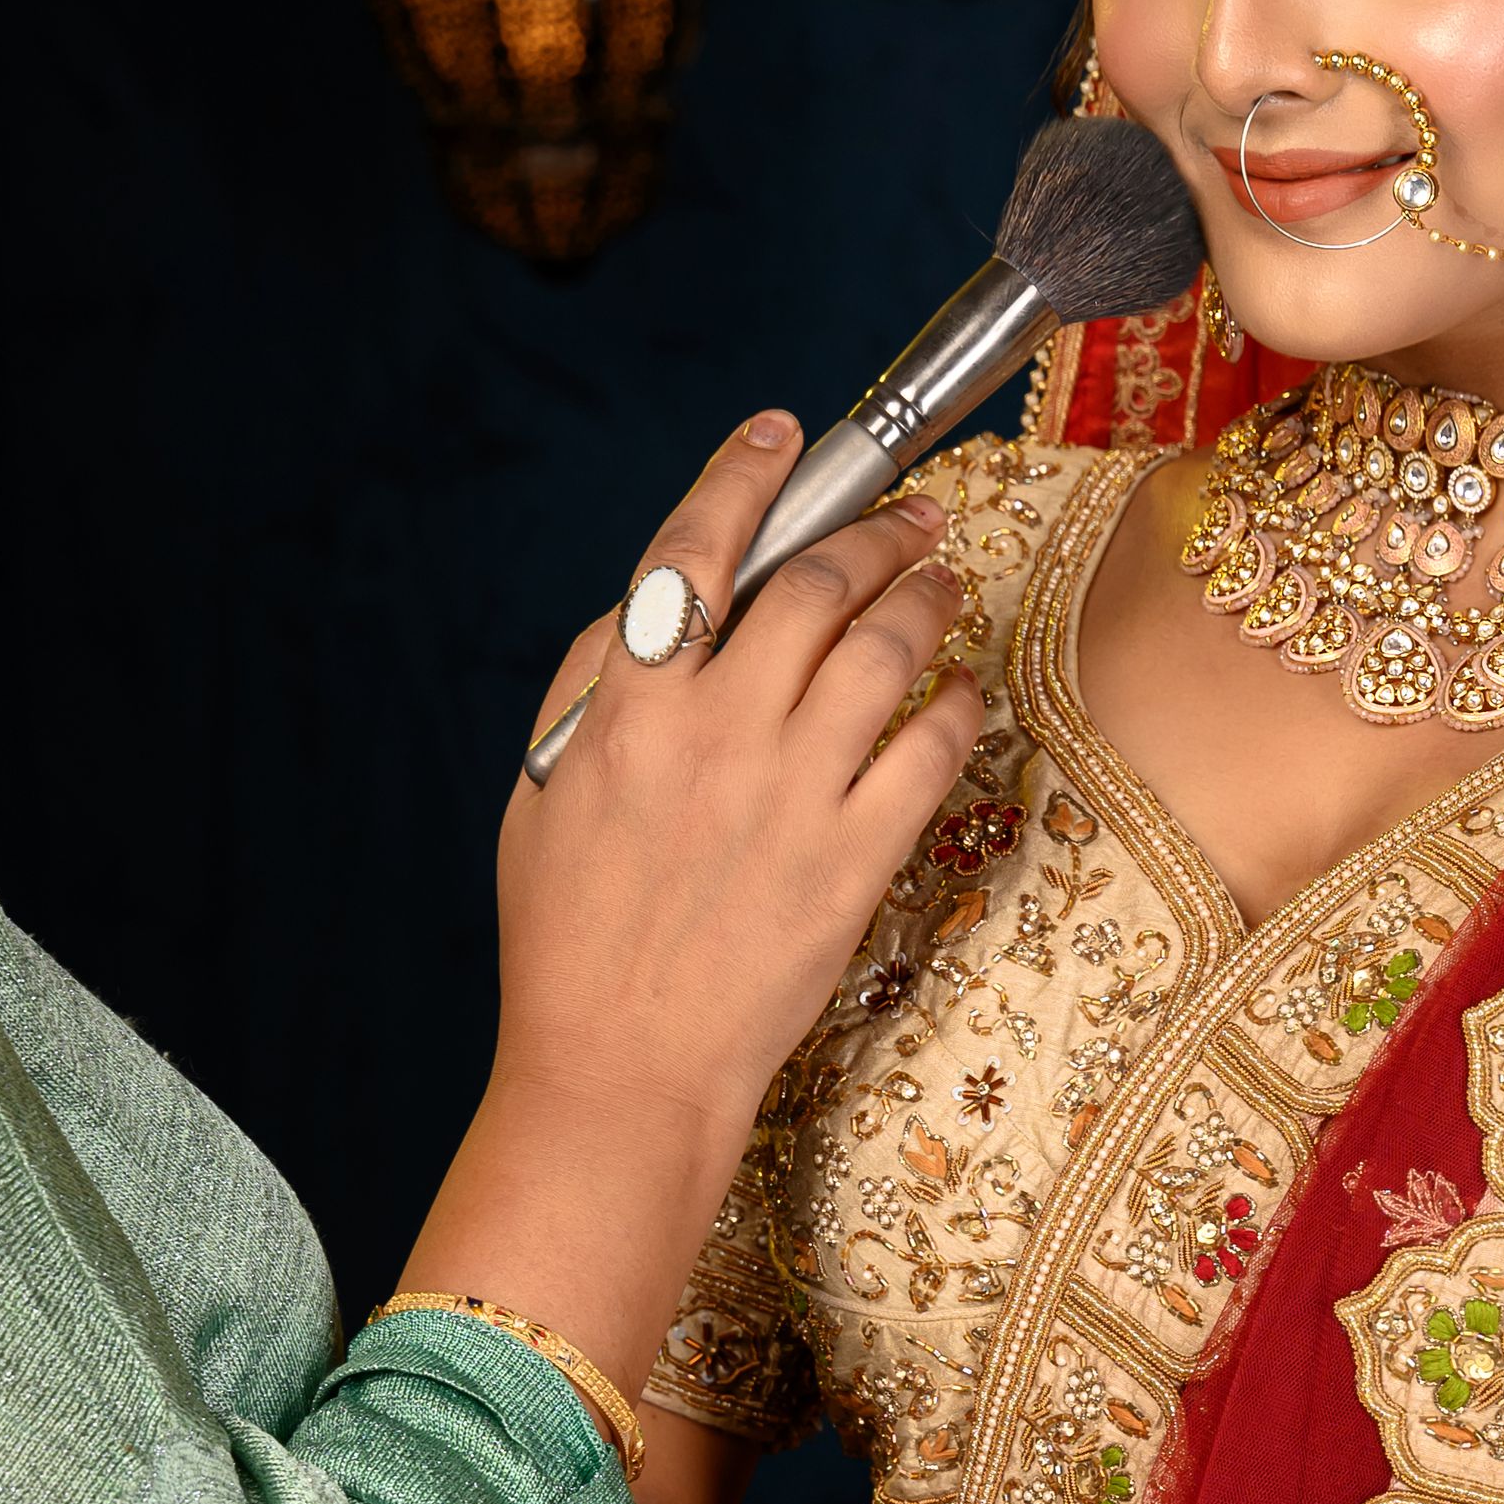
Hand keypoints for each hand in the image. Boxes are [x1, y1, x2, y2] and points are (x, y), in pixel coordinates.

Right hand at [393, 414, 983, 1401]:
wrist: (622, 1069)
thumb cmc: (570, 938)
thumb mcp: (543, 792)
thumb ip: (595, 687)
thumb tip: (653, 604)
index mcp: (629, 707)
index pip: (696, 551)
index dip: (746, 477)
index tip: (785, 434)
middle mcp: (716, 733)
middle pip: (815, 585)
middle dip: (874, 530)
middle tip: (912, 515)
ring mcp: (794, 792)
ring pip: (885, 648)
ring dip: (925, 596)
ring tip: (942, 579)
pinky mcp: (856, 856)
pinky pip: (928, 747)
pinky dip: (953, 700)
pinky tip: (960, 686)